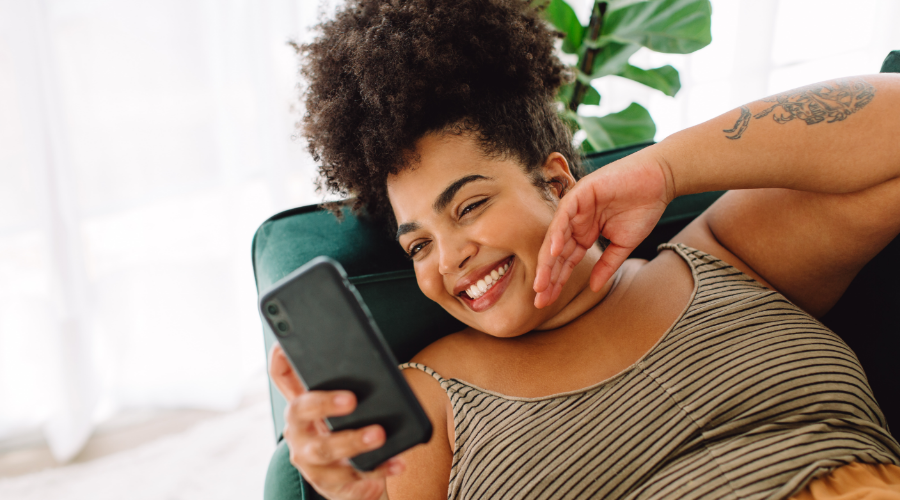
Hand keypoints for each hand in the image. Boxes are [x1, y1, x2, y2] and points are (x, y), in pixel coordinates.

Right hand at [269, 344, 403, 499]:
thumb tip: (369, 362)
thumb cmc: (350, 430)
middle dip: (324, 404)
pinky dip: (373, 475)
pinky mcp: (332, 486)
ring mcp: (312, 462)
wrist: (353, 479)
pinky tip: (393, 464)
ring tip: (379, 435)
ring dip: (353, 442)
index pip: (281, 375)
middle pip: (300, 413)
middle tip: (352, 399)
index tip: (289, 344)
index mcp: (301, 406)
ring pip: (325, 452)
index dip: (281, 358)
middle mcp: (298, 433)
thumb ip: (347, 382)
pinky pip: (351, 483)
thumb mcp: (343, 406)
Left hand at [533, 149, 673, 307]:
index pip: (566, 261)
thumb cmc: (643, 208)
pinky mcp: (580, 193)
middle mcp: (575, 222)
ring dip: (547, 260)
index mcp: (584, 234)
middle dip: (547, 277)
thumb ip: (607, 265)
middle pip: (556, 253)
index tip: (547, 302)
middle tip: (539, 300)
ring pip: (555, 237)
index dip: (556, 282)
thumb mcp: (623, 244)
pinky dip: (558, 233)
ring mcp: (575, 208)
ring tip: (541, 283)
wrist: (659, 181)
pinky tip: (553, 252)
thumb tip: (594, 289)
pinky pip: (564, 215)